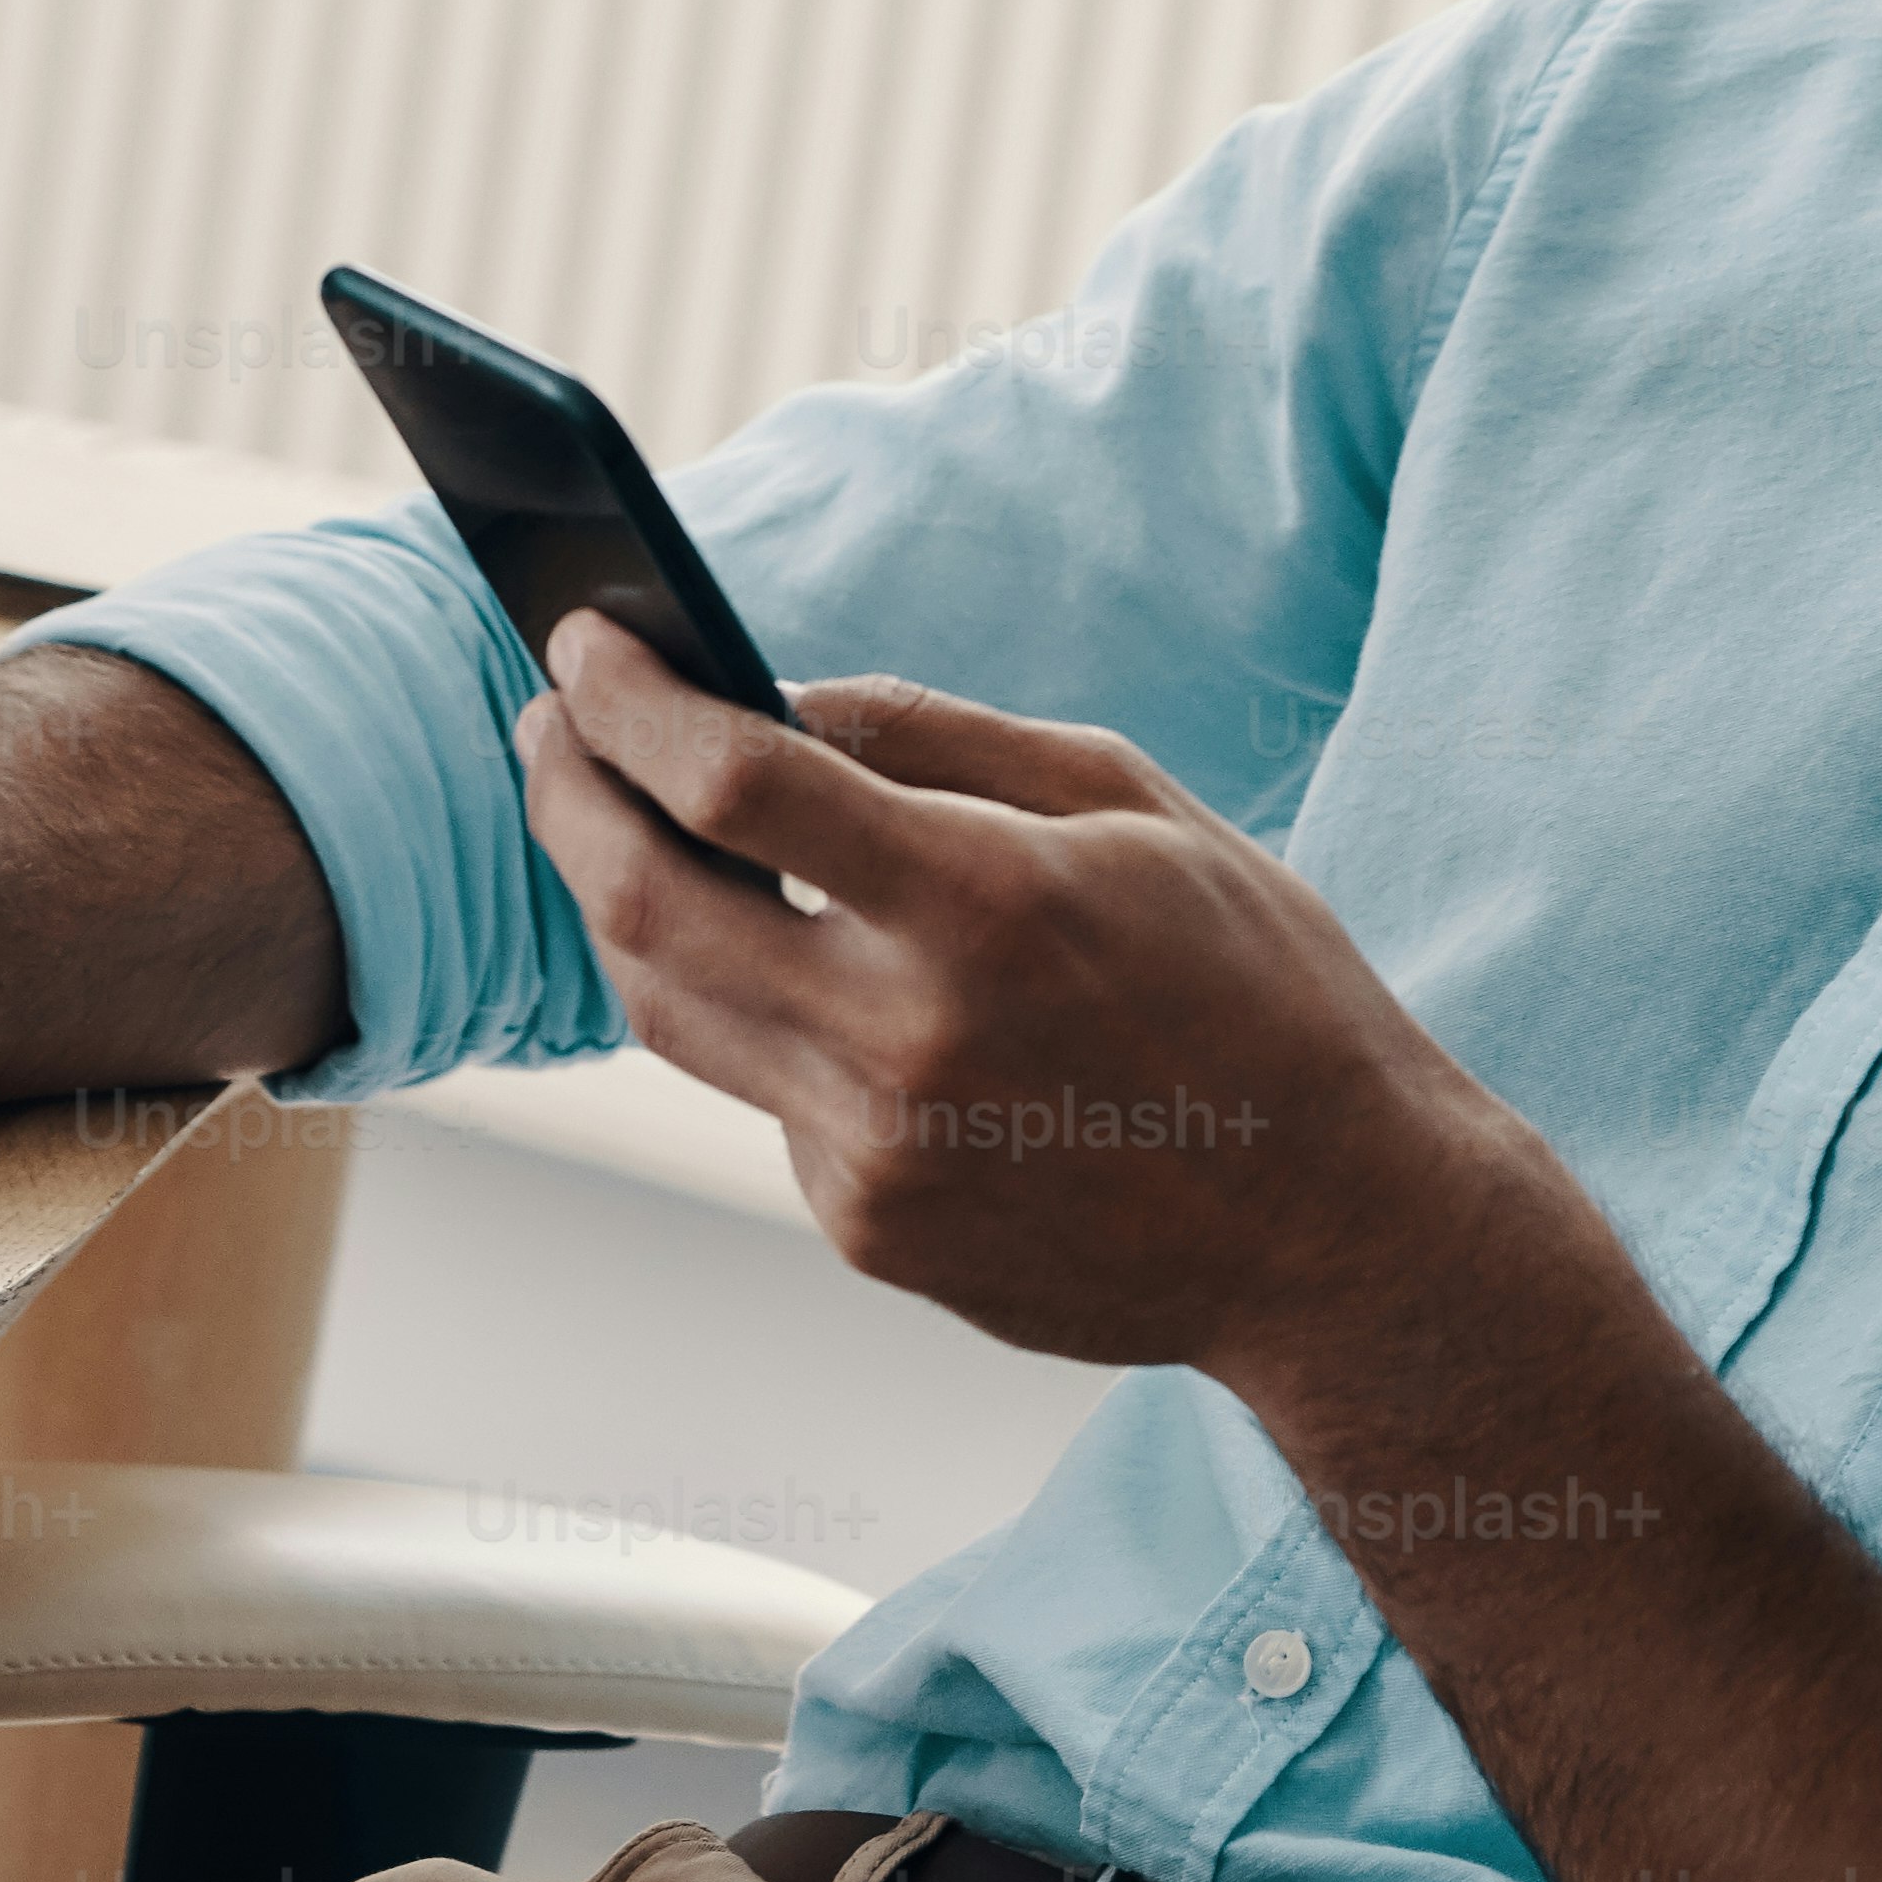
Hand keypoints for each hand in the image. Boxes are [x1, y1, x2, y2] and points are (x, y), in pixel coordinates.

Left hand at [509, 614, 1578, 1403]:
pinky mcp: (865, 1231)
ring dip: (618, 899)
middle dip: (565, 793)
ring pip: (667, 1008)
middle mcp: (907, 1044)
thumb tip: (773, 698)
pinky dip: (758, 1011)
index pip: (732, 784)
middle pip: (642, 903)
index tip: (580, 645)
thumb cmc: (1258, 991)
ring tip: (616, 818)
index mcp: (987, 907)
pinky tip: (803, 969)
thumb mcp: (1136, 808)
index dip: (628, 702)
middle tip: (546, 724)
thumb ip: (941, 740)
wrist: (1336, 1236)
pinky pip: (761, 1094)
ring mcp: (874, 1159)